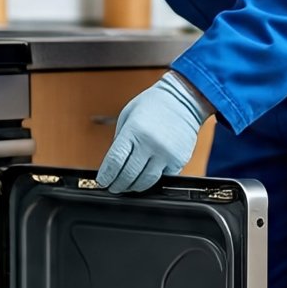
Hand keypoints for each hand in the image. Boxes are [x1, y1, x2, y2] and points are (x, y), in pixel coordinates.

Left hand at [96, 72, 212, 193]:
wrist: (183, 99)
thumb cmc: (153, 105)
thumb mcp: (127, 115)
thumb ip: (119, 140)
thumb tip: (113, 164)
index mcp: (134, 131)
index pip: (115, 161)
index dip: (106, 176)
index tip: (103, 182)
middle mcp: (150, 144)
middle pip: (129, 175)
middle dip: (117, 185)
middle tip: (113, 187)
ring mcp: (166, 154)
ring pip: (145, 181)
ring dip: (134, 187)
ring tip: (127, 186)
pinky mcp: (179, 160)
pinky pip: (162, 178)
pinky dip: (151, 180)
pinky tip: (145, 178)